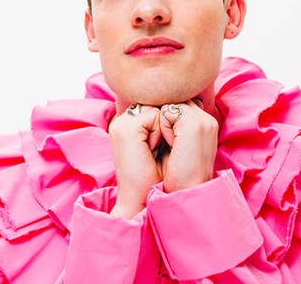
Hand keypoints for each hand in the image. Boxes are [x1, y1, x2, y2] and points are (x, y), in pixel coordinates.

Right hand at [109, 105, 162, 219]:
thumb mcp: (163, 141)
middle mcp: (123, 119)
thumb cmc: (161, 174)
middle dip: (170, 122)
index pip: (157, 104)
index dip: (170, 121)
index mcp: (129, 122)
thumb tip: (178, 100)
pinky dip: (161, 133)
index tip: (167, 144)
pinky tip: (153, 150)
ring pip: (158, 107)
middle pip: (159, 103)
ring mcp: (122, 123)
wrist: (147, 200)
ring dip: (167, 127)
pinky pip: (155, 116)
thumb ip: (164, 118)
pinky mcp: (127, 129)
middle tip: (165, 147)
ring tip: (158, 150)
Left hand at [159, 100, 218, 192]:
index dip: (167, 118)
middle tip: (167, 144)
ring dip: (162, 123)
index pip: (180, 103)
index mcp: (207, 123)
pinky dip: (162, 128)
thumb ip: (178, 124)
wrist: (185, 194)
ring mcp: (202, 121)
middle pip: (174, 101)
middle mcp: (208, 119)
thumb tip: (164, 107)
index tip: (168, 141)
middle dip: (164, 118)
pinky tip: (169, 145)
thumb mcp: (180, 144)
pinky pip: (166, 112)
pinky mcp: (193, 126)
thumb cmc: (177, 174)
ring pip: (170, 105)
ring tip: (169, 146)